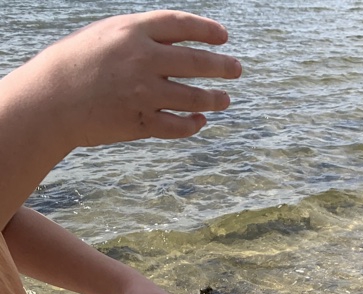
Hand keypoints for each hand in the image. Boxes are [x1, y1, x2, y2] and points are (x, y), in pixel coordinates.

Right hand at [18, 9, 241, 146]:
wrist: (50, 100)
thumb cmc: (76, 63)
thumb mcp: (106, 35)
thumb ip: (140, 37)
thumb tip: (177, 42)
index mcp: (132, 31)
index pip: (181, 25)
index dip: (206, 30)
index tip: (224, 36)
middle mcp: (142, 60)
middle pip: (196, 62)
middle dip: (222, 66)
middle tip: (237, 69)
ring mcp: (144, 93)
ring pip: (194, 98)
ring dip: (214, 99)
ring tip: (224, 99)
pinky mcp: (141, 122)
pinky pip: (177, 126)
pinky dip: (192, 124)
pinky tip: (199, 121)